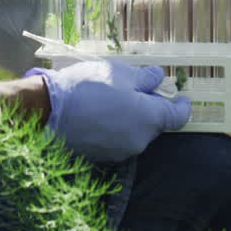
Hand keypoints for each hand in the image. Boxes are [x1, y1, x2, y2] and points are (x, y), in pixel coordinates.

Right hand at [25, 60, 190, 161]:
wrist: (47, 113)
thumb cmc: (87, 87)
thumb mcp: (119, 73)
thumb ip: (144, 78)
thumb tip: (159, 78)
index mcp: (149, 119)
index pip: (178, 117)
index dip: (182, 106)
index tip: (183, 97)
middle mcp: (139, 141)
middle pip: (154, 124)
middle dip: (149, 107)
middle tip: (133, 88)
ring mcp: (120, 153)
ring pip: (134, 132)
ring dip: (130, 118)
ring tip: (109, 98)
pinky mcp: (102, 158)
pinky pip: (116, 141)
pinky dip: (114, 128)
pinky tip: (97, 113)